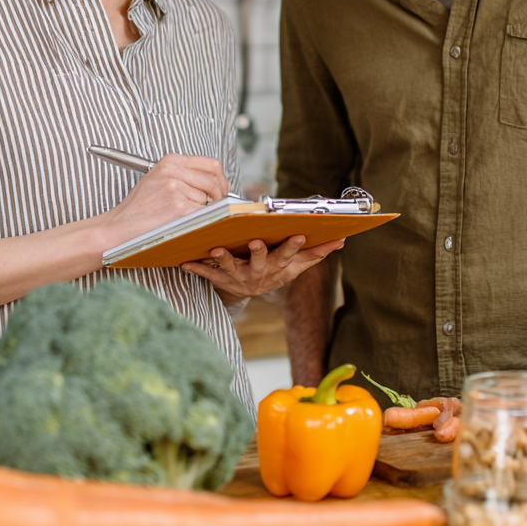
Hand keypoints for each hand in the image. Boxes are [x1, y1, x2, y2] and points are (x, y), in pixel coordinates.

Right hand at [98, 154, 228, 248]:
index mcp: (171, 161)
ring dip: (205, 213)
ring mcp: (177, 189)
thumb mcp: (158, 180)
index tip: (221, 191)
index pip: (211, 165)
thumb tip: (216, 184)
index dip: (221, 180)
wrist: (119, 227)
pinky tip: (189, 225)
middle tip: (215, 209)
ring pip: (209, 201)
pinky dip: (201, 222)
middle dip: (219, 198)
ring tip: (189, 219)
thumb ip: (185, 176)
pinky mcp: (179, 208)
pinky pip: (203, 215)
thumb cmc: (138, 208)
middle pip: (214, 182)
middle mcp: (174, 172)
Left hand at [181, 235, 345, 299]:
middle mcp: (259, 273)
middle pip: (261, 262)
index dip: (293, 246)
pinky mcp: (220, 280)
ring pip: (231, 268)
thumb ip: (317, 253)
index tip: (300, 234)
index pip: (289, 255)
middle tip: (255, 242)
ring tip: (215, 248)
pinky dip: (196, 268)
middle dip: (259, 253)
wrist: (247, 292)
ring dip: (223, 258)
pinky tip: (185, 260)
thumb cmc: (275, 270)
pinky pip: (207, 274)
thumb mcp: (297, 265)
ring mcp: (239, 277)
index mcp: (278, 266)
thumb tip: (341, 240)